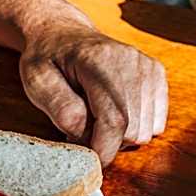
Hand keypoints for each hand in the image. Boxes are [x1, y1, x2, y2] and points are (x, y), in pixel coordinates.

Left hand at [19, 23, 167, 167]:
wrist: (65, 33)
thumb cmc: (49, 59)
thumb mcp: (37, 81)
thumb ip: (59, 108)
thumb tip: (84, 133)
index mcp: (100, 60)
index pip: (114, 119)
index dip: (104, 150)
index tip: (90, 161)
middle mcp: (132, 62)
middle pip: (133, 129)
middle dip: (109, 142)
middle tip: (85, 129)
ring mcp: (149, 68)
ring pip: (147, 130)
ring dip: (122, 135)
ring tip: (99, 118)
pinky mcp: (157, 75)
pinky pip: (156, 122)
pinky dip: (136, 126)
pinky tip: (116, 111)